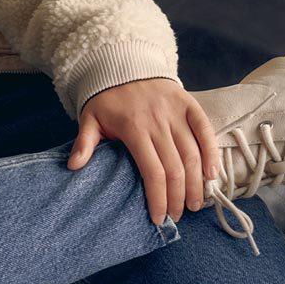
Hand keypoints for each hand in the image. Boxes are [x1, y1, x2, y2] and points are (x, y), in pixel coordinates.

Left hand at [66, 78, 220, 225]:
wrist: (122, 65)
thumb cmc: (106, 99)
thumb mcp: (89, 119)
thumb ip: (85, 143)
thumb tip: (73, 167)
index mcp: (133, 128)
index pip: (152, 171)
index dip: (158, 198)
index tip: (159, 218)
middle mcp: (158, 122)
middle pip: (175, 168)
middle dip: (179, 198)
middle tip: (178, 216)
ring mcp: (176, 113)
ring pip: (193, 153)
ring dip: (197, 183)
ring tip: (195, 204)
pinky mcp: (189, 104)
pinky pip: (205, 130)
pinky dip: (212, 153)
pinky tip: (211, 175)